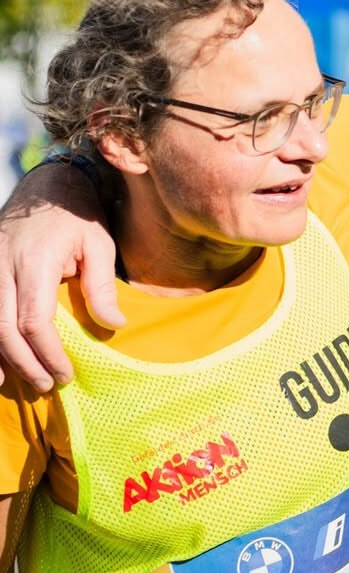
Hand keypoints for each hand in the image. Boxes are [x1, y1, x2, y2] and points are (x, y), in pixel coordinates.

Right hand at [0, 164, 124, 390]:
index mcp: (35, 262)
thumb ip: (102, 287)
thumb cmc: (78, 217)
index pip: (33, 320)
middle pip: (3, 329)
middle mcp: (1, 266)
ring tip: (21, 381)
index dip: (47, 353)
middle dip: (24, 362)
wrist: (46, 187)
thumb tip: (113, 325)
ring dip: (1, 357)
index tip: (65, 373)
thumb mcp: (100, 245)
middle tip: (47, 385)